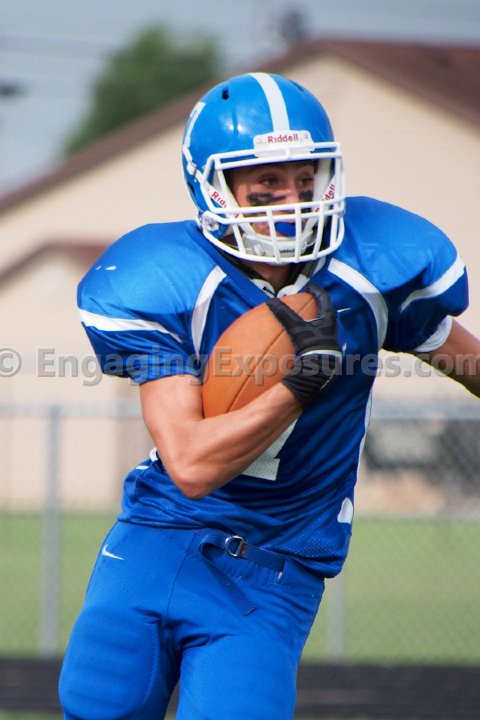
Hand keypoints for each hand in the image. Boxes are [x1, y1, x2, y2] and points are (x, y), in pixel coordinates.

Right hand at [266, 283, 341, 409]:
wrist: (320, 368)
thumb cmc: (311, 346)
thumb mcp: (296, 328)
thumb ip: (284, 314)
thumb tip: (271, 301)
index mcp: (328, 317)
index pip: (324, 298)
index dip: (316, 290)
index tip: (309, 286)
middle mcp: (333, 326)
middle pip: (326, 310)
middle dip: (318, 303)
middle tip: (309, 299)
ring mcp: (331, 337)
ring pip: (325, 322)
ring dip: (316, 317)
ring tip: (307, 316)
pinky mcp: (328, 348)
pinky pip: (321, 334)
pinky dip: (314, 330)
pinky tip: (306, 335)